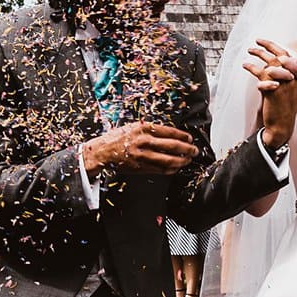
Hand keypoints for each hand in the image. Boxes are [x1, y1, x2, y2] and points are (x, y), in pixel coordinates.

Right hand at [82, 122, 198, 176]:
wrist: (102, 151)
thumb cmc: (117, 138)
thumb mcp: (134, 127)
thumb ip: (150, 130)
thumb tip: (169, 134)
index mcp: (143, 128)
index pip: (169, 132)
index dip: (182, 136)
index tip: (189, 138)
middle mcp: (144, 141)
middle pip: (172, 146)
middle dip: (187, 149)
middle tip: (194, 150)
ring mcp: (143, 156)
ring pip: (168, 160)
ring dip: (181, 161)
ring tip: (188, 160)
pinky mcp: (140, 167)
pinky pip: (160, 170)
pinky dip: (171, 169)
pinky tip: (176, 167)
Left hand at [244, 39, 296, 148]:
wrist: (282, 126)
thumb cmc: (287, 110)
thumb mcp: (296, 92)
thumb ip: (296, 77)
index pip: (289, 56)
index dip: (277, 48)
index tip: (267, 43)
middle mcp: (293, 79)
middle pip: (281, 55)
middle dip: (269, 45)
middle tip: (257, 40)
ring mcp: (284, 84)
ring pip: (271, 62)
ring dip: (259, 54)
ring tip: (249, 50)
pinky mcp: (273, 90)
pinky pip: (262, 74)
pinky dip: (252, 68)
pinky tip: (245, 65)